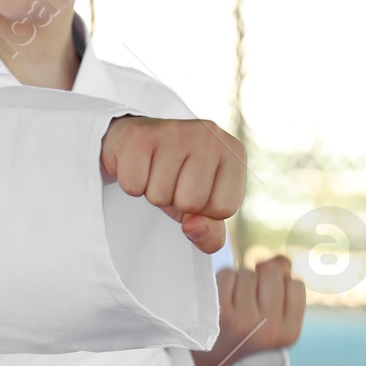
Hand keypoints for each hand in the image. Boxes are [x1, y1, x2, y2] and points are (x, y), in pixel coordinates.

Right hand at [100, 115, 244, 256]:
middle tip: (172, 179)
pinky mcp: (141, 135)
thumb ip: (210, 234)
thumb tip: (192, 227)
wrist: (138, 142)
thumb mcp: (203, 209)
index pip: (224, 208)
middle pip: (191, 203)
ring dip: (153, 192)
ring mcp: (175, 131)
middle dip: (176, 202)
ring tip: (155, 171)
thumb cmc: (178, 177)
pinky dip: (131, 184)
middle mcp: (209, 135)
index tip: (194, 189)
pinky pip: (133, 186)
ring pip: (160, 197)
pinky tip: (139, 164)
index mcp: (234, 152)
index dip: (204, 210)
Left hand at [192, 255, 304, 365]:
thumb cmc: (245, 343)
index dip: (282, 285)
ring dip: (239, 281)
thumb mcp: (273, 326)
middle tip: (249, 298)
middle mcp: (268, 328)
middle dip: (261, 277)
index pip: (296, 285)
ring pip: (247, 272)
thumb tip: (281, 260)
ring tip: (234, 304)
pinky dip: (223, 282)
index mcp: (289, 333)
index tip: (269, 300)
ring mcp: (242, 321)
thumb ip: (283, 289)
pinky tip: (221, 301)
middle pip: (271, 272)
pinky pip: (226, 275)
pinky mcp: (217, 314)